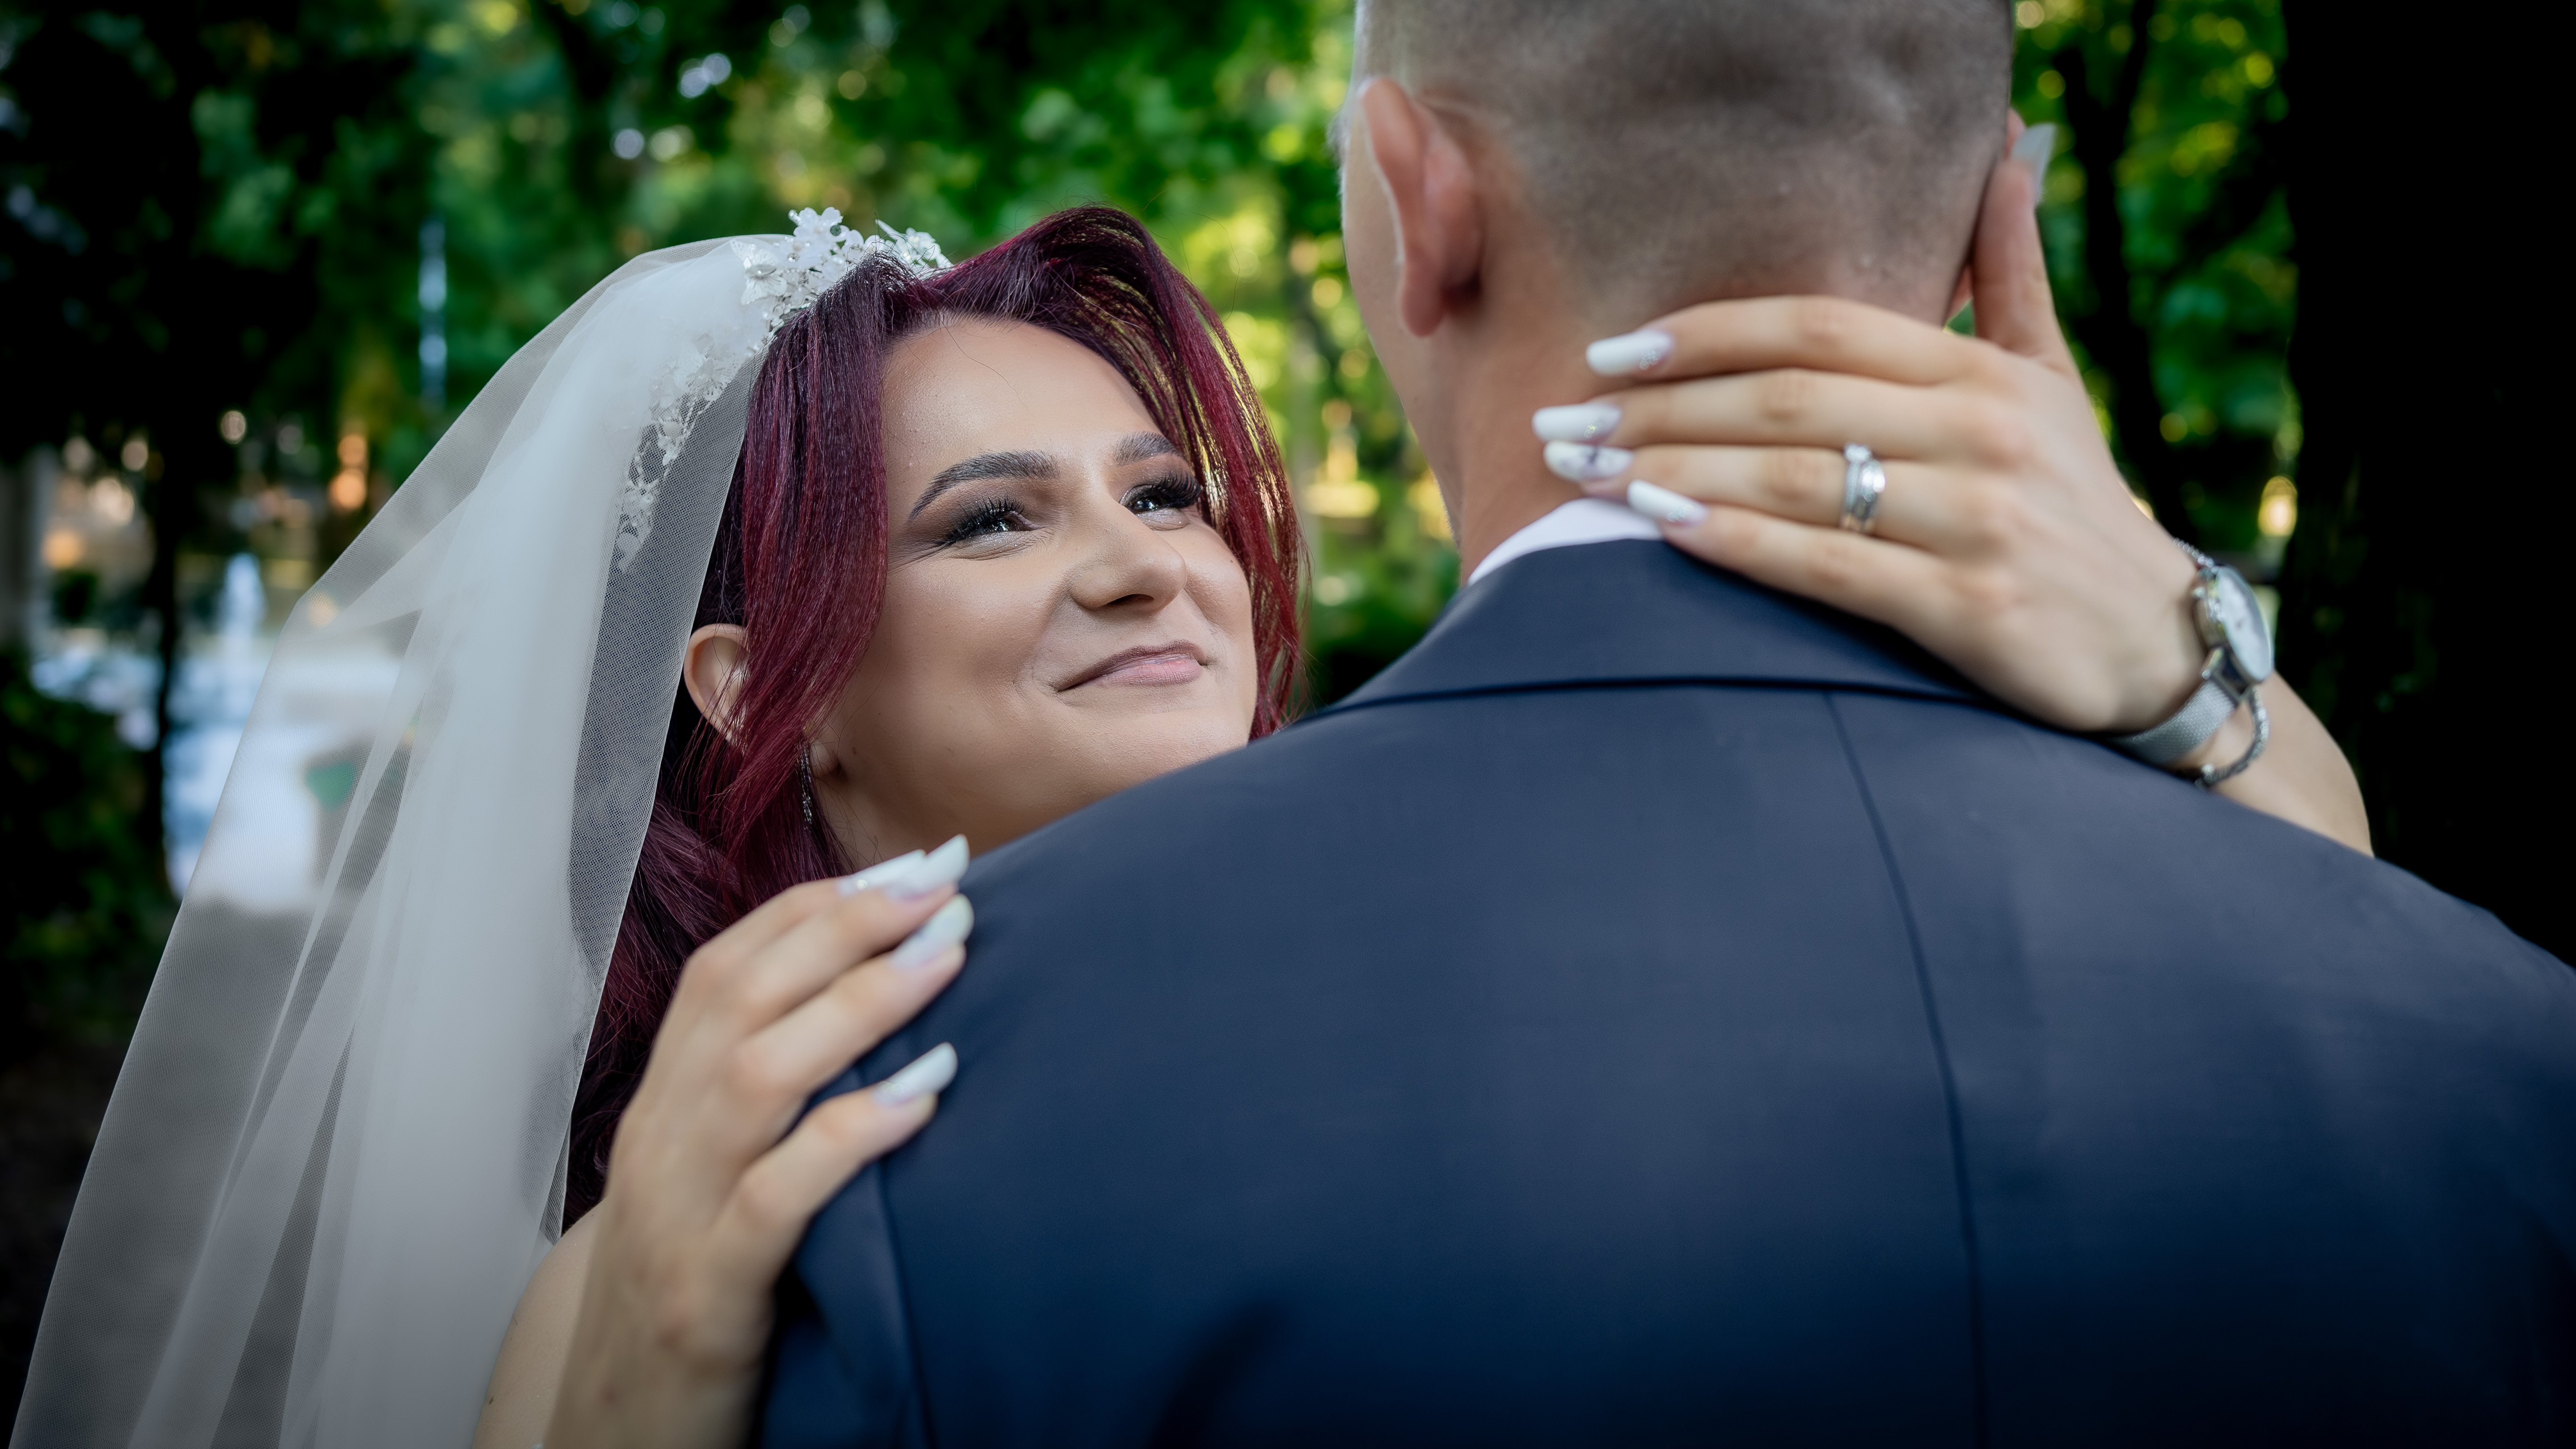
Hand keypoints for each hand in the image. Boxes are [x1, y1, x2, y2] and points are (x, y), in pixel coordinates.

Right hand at [547, 840, 974, 1448]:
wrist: (612, 1428)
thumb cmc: (693, 1279)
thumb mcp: (714, 1172)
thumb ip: (769, 1091)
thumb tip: (871, 994)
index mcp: (663, 1102)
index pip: (728, 970)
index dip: (817, 909)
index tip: (912, 864)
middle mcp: (660, 1141)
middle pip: (744, 1001)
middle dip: (848, 931)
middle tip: (946, 884)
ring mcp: (678, 1215)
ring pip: (758, 1077)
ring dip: (859, 1006)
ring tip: (949, 956)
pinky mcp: (710, 1294)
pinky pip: (778, 1198)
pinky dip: (852, 1135)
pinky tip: (925, 1094)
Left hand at [1535, 123, 2370, 852]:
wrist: (2156, 648)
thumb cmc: (2076, 506)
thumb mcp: (2054, 381)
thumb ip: (2008, 276)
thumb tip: (2005, 154)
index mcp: (1984, 375)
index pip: (1817, 328)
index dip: (1704, 334)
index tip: (1609, 354)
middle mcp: (1983, 434)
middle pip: (1786, 400)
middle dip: (1658, 410)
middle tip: (1562, 426)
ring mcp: (1978, 521)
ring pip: (1794, 479)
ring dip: (1672, 472)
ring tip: (1584, 477)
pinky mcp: (1973, 607)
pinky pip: (1828, 566)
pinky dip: (1737, 543)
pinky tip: (1661, 531)